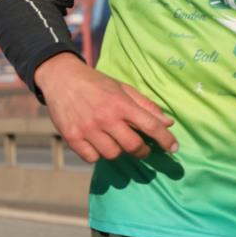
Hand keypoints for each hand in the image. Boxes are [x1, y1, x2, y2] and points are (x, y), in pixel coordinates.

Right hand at [35, 53, 177, 162]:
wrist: (61, 78)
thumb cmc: (96, 83)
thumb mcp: (122, 89)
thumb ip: (145, 106)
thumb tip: (168, 123)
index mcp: (120, 103)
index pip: (151, 126)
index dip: (166, 139)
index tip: (173, 148)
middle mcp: (104, 117)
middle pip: (133, 146)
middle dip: (142, 150)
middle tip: (142, 148)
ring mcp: (87, 129)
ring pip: (112, 154)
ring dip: (117, 150)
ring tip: (114, 141)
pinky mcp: (72, 137)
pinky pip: (92, 158)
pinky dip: (97, 154)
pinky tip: (96, 143)